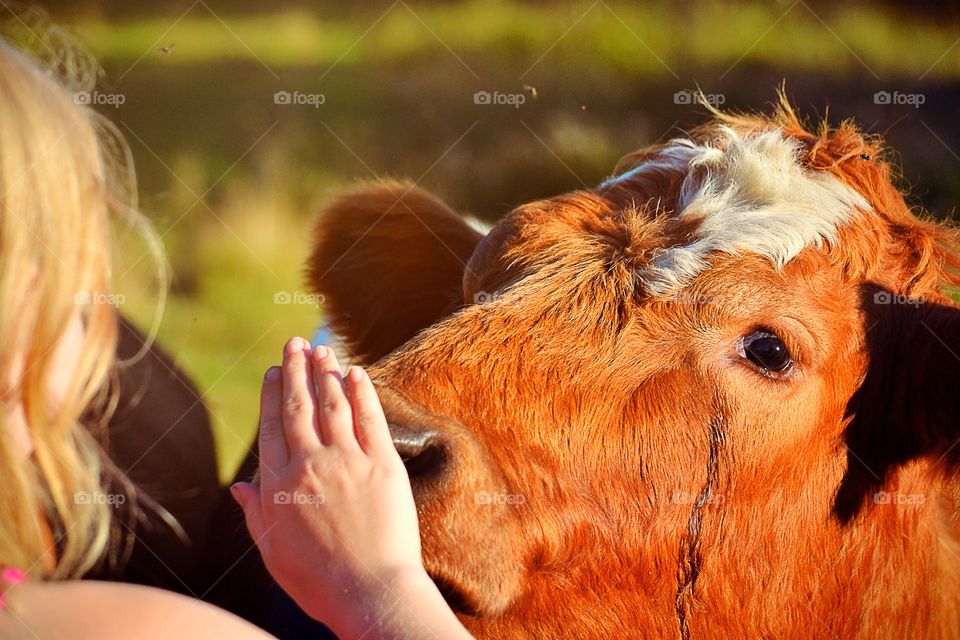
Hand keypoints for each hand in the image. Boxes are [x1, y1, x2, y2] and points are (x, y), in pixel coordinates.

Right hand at [231, 337, 426, 636]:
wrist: (369, 594)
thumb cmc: (319, 582)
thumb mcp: (273, 552)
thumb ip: (256, 513)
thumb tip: (240, 485)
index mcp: (279, 485)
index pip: (272, 427)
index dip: (273, 394)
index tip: (275, 371)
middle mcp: (310, 465)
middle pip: (300, 407)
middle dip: (296, 370)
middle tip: (294, 343)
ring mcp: (348, 462)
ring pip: (333, 404)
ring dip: (326, 372)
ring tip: (322, 349)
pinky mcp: (383, 465)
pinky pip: (370, 419)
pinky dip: (362, 392)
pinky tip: (357, 373)